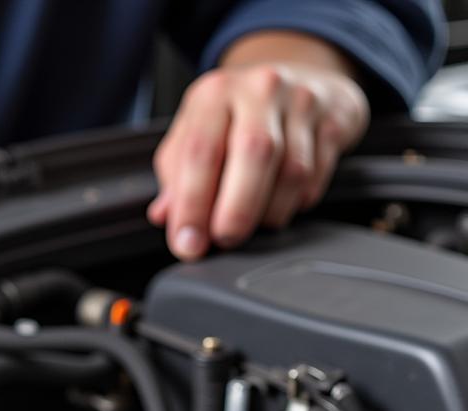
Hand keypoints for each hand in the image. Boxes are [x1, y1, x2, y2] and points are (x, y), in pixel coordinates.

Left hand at [148, 55, 368, 261]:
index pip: (200, 152)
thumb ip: (176, 177)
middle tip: (224, 239)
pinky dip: (295, 203)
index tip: (188, 243)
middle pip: (254, 154)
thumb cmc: (235, 116)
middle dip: (236, 211)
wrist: (298, 76)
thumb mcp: (194, 134)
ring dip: (267, 213)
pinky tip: (279, 203)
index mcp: (215, 93)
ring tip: (251, 222)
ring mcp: (302, 101)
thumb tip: (166, 218)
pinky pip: (316, 178)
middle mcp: (260, 90)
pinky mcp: (335, 120)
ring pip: (292, 172)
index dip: (191, 205)